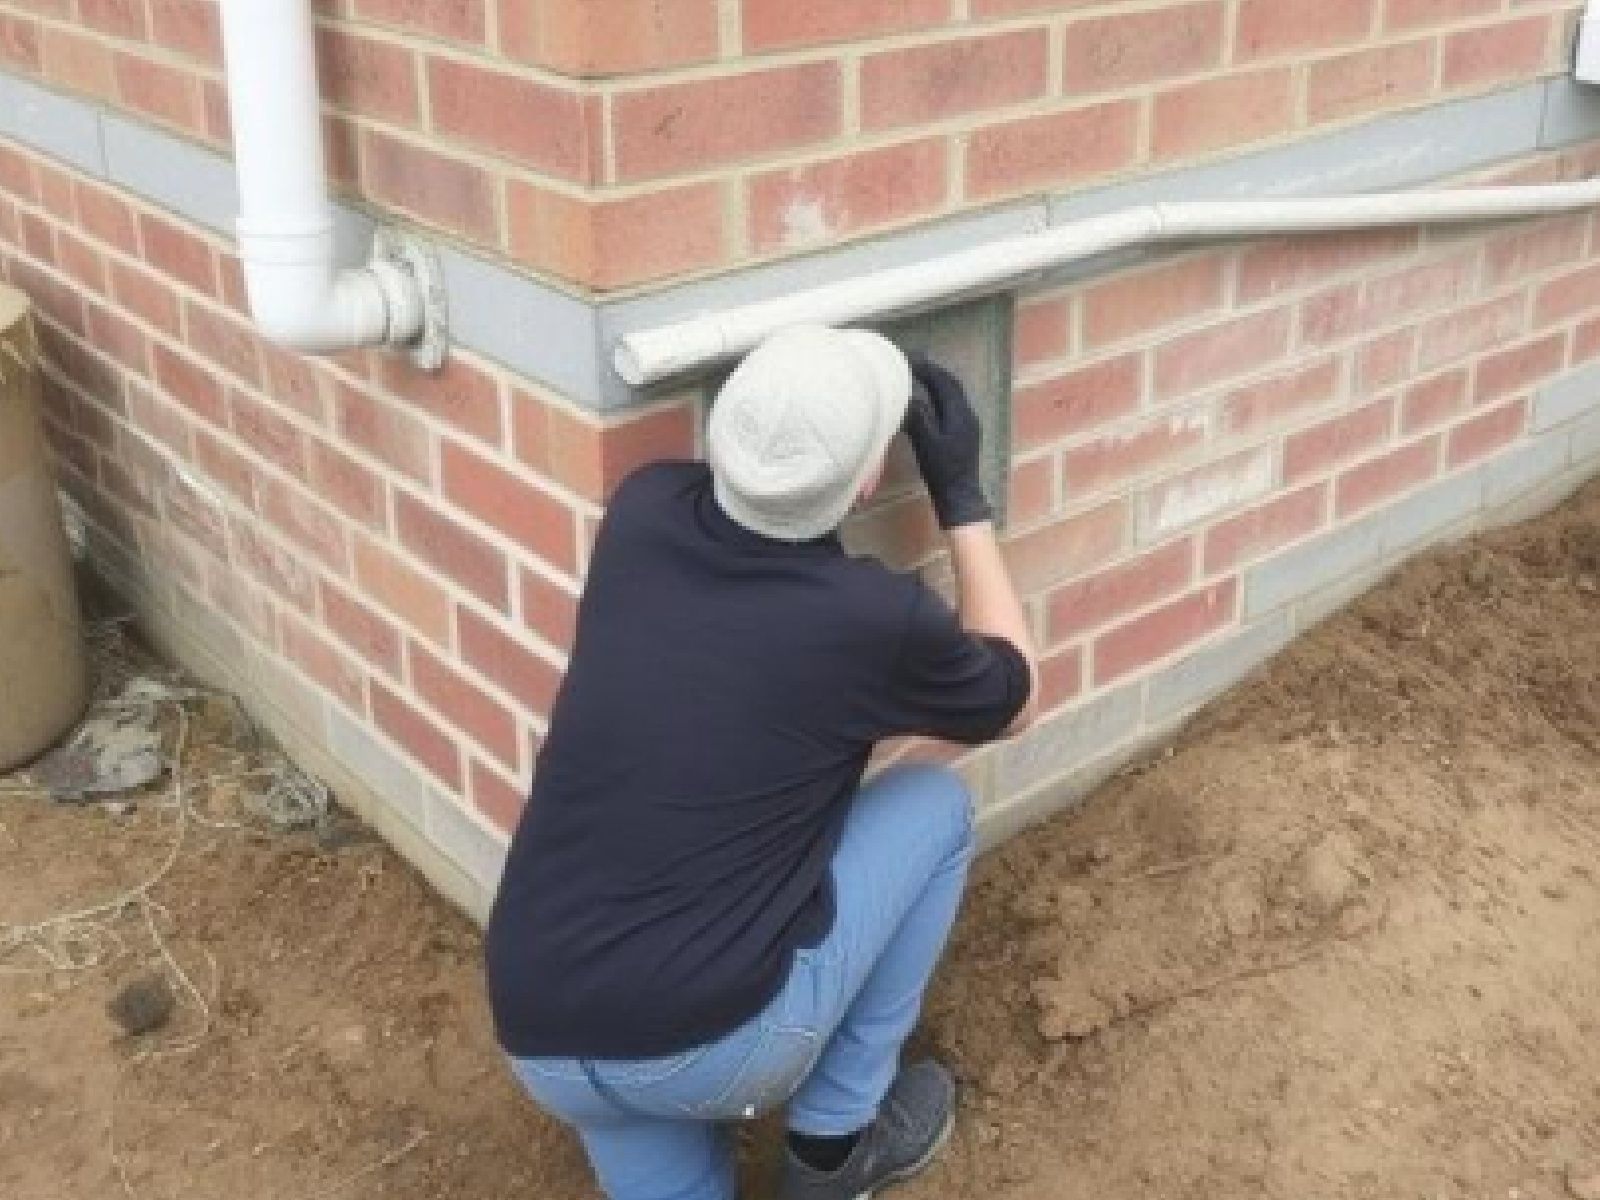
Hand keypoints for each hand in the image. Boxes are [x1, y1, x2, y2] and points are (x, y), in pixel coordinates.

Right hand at [902, 355, 993, 529]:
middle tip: (914, 363)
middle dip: (933, 372)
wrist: (960, 495)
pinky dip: (940, 396)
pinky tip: (929, 401)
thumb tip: (907, 396)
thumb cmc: (942, 471)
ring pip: (954, 395)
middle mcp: (968, 414)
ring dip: (937, 383)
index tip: (910, 359)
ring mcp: (969, 424)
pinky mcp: (966, 434)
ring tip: (920, 376)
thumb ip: (917, 417)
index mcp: (960, 414)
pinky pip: (953, 406)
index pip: (944, 382)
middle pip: (952, 385)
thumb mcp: (925, 443)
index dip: (927, 368)